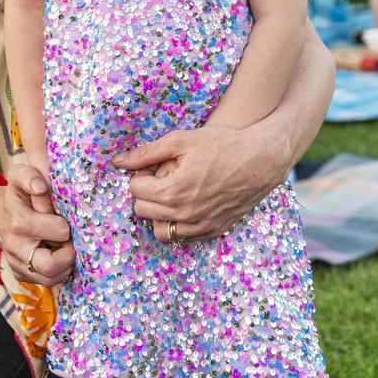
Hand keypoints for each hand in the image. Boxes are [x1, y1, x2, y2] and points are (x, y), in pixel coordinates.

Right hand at [0, 164, 74, 285]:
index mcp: (19, 223)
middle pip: (52, 265)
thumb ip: (29, 176)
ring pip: (52, 278)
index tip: (66, 219)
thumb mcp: (19, 176)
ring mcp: (18, 265)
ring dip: (65, 263)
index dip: (68, 226)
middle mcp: (16, 248)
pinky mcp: (20, 276)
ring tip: (64, 247)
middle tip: (71, 240)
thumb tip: (41, 186)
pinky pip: (48, 282)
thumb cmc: (17, 196)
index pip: (60, 232)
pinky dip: (58, 271)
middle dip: (69, 253)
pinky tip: (56, 254)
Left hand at [114, 123, 288, 241]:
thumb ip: (146, 153)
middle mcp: (185, 214)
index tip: (154, 166)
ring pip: (160, 231)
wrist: (261, 158)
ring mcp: (200, 226)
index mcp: (174, 191)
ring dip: (158, 213)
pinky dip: (178, 223)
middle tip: (161, 177)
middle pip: (142, 212)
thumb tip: (117, 161)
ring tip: (170, 192)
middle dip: (146, 193)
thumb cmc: (220, 144)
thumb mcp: (180, 140)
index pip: (135, 191)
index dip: (141, 175)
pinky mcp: (214, 231)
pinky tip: (187, 202)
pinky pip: (183, 238)